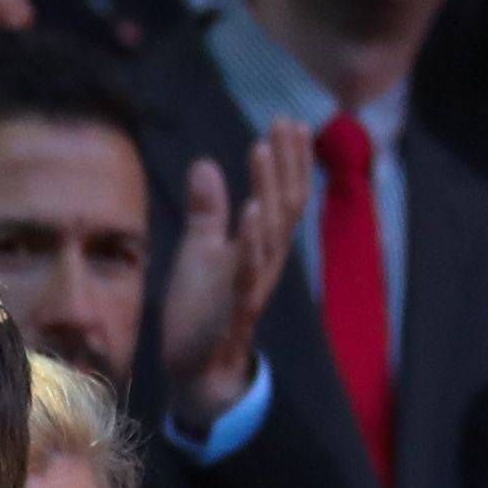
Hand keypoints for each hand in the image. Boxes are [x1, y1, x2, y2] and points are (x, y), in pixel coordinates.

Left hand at [160, 125, 306, 433]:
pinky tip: (251, 210)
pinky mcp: (232, 305)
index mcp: (262, 246)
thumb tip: (205, 164)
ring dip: (269, 187)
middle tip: (286, 122)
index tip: (290, 121)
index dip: (289, 160)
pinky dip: (251, 238)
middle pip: (287, 204)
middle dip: (287, 162)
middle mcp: (267, 261)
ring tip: (264, 149)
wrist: (197, 365)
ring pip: (271, 230)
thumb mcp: (201, 250)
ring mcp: (253, 283)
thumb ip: (208, 210)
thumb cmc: (202, 307)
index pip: (284, 195)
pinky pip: (247, 268)